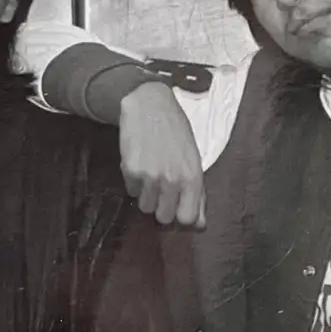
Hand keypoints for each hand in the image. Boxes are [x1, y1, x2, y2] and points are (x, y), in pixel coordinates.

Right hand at [119, 82, 206, 228]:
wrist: (150, 106)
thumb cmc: (176, 132)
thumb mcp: (193, 159)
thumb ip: (197, 193)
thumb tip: (200, 225)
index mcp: (193, 178)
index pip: (187, 218)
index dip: (181, 215)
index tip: (178, 206)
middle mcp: (173, 180)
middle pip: (164, 218)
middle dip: (162, 207)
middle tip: (162, 189)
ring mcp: (150, 177)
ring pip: (145, 207)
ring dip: (147, 195)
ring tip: (151, 174)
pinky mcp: (131, 171)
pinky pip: (132, 191)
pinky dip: (135, 182)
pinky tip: (140, 162)